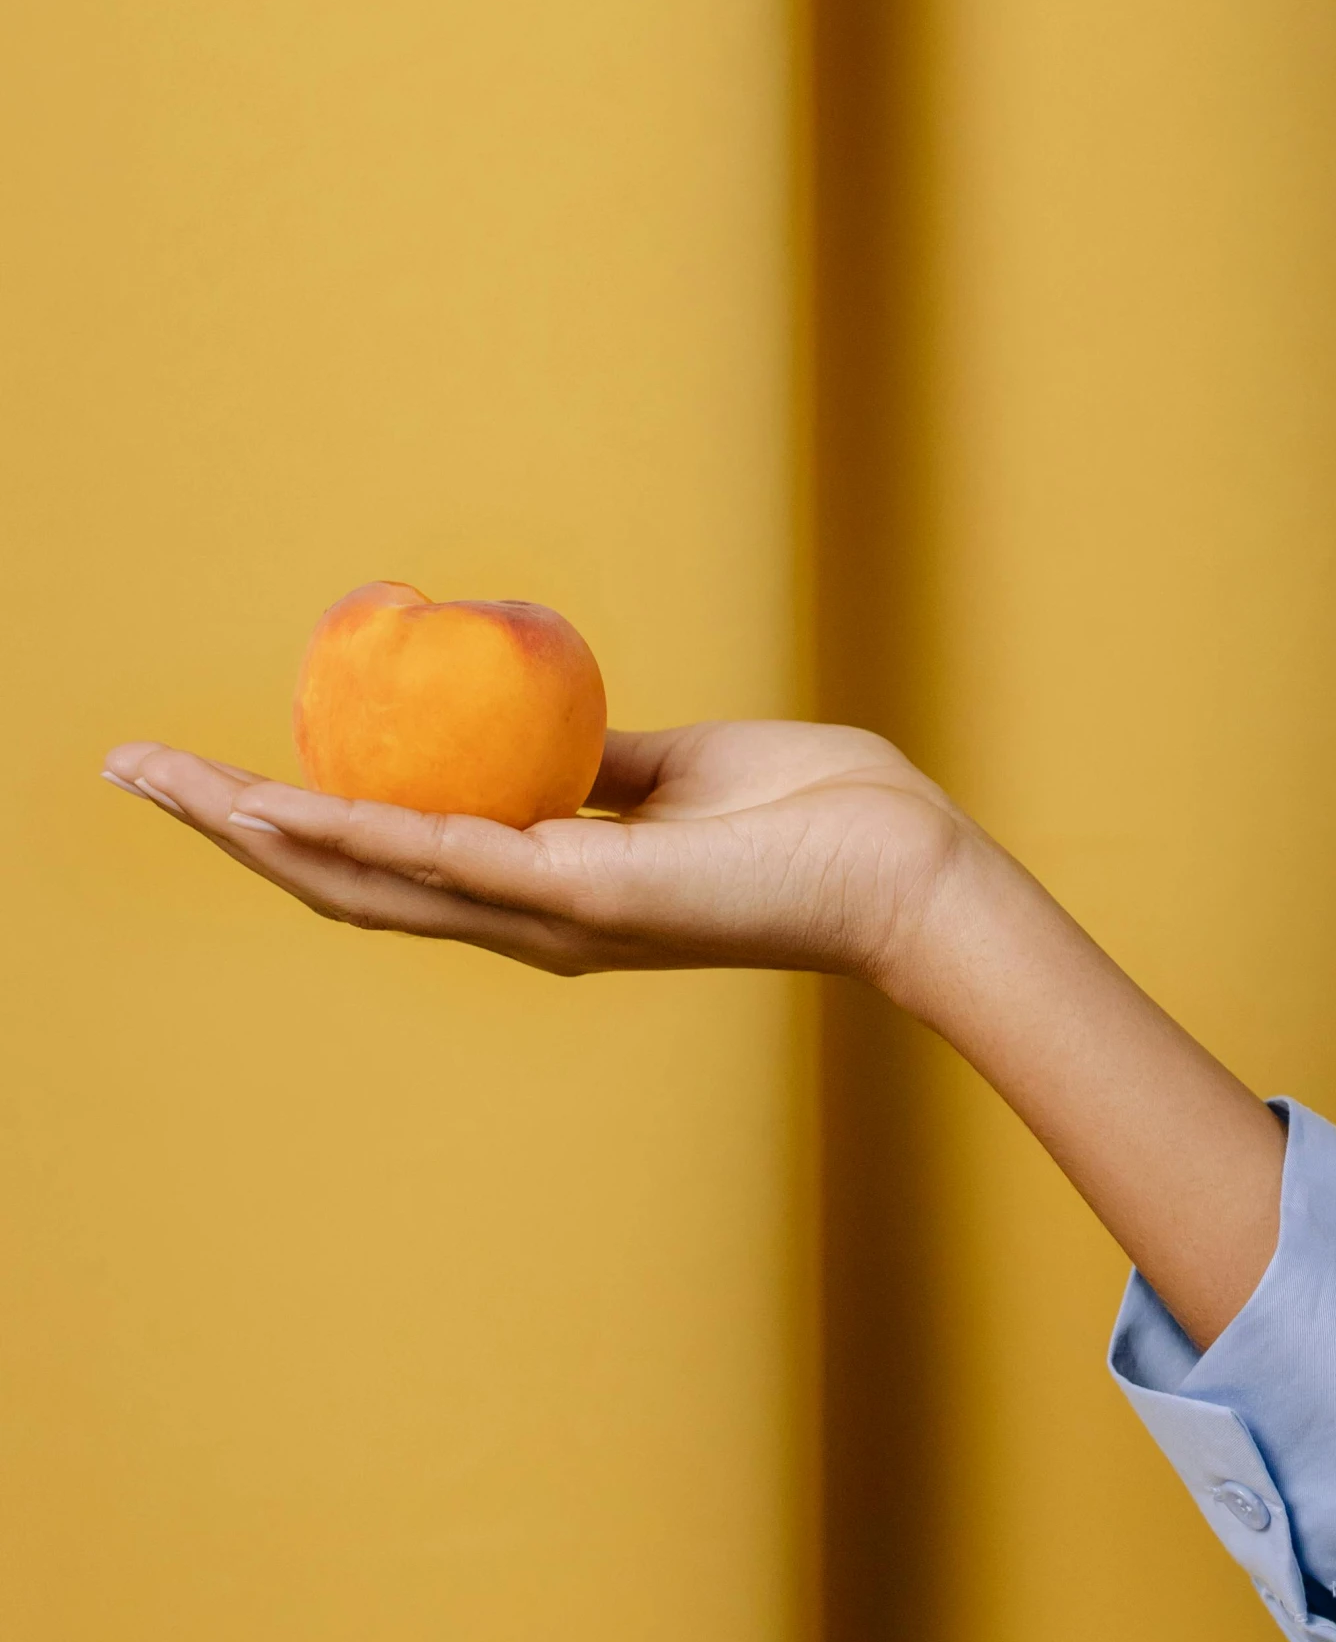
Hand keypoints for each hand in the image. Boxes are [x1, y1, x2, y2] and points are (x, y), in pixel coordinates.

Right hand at [102, 722, 970, 981]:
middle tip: (130, 772)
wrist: (900, 866)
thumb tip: (537, 723)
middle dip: (228, 826)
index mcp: (538, 888)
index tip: (206, 771)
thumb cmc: (805, 816)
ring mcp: (548, 918)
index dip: (286, 821)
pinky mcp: (587, 899)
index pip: (384, 855)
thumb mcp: (671, 774)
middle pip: (342, 877)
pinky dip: (359, 828)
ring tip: (164, 782)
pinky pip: (451, 857)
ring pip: (369, 876)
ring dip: (256, 827)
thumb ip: (591, 765)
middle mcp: (524, 918)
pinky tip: (278, 799)